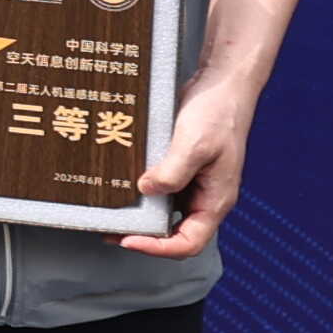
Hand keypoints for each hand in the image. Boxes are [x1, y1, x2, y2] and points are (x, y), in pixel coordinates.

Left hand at [117, 61, 264, 259]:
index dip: (158, 249)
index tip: (128, 241)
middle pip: (173, 233)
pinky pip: (160, 189)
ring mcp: (193, 184)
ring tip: (110, 212)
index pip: (188, 243)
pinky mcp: (180, 168)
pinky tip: (120, 185)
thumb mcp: (194, 144)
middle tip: (110, 230)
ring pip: (164, 212)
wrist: (222, 84)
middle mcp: (205, 198)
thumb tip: (146, 190)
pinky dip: (140, 192)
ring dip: (139, 215)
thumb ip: (172, 172)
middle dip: (142, 236)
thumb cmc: (219, 113)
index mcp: (215, 201)